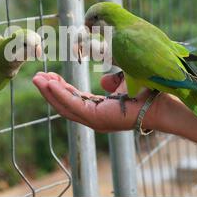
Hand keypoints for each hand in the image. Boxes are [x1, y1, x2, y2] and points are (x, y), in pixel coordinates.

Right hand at [32, 72, 163, 132]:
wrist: (159, 101)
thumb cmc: (144, 92)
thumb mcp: (122, 82)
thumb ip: (112, 81)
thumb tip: (103, 80)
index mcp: (98, 110)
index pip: (73, 100)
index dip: (59, 89)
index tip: (48, 76)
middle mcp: (94, 118)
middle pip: (64, 105)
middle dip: (49, 91)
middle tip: (37, 77)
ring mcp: (95, 120)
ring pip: (65, 106)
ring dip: (50, 92)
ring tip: (37, 79)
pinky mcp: (97, 119)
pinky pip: (73, 105)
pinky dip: (60, 94)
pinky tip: (50, 83)